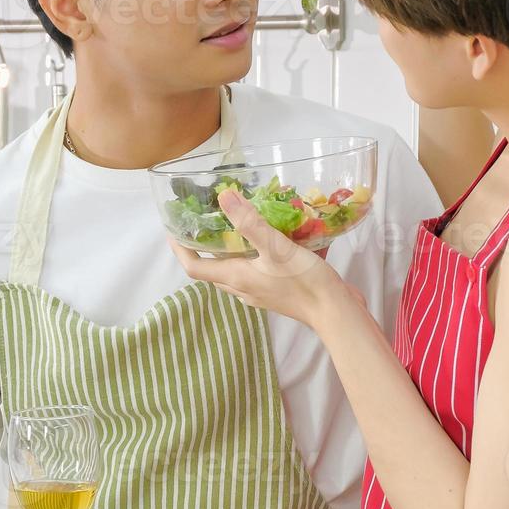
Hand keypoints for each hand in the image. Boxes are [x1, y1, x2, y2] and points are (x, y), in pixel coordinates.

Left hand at [170, 188, 356, 328]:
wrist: (335, 312)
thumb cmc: (304, 282)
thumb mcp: (276, 247)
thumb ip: (250, 222)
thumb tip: (223, 197)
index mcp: (235, 278)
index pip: (194, 266)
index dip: (180, 249)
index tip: (172, 230)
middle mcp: (242, 289)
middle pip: (212, 269)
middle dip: (203, 247)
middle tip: (203, 223)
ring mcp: (259, 293)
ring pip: (234, 271)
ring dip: (229, 252)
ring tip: (234, 227)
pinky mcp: (276, 293)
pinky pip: (255, 274)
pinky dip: (253, 257)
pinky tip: (268, 242)